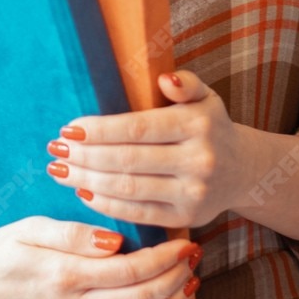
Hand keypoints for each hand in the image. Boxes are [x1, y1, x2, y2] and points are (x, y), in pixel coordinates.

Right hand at [0, 218, 200, 298]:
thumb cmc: (1, 250)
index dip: (165, 259)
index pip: (131, 271)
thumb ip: (74, 234)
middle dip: (176, 279)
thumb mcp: (31, 229)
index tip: (184, 242)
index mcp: (65, 277)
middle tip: (195, 257)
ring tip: (190, 283)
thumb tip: (117, 242)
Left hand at [45, 69, 252, 229]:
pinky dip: (106, 204)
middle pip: (128, 160)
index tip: (68, 129)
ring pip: (129, 189)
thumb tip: (165, 79)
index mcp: (197, 124)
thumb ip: (186, 83)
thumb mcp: (205, 97)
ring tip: (60, 171)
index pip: (138, 128)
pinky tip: (83, 191)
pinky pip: (138, 213)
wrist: (243, 171)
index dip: (99, 130)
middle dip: (85, 156)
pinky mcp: (186, 219)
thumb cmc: (210, 127)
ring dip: (87, 180)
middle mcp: (198, 160)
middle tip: (55, 150)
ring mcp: (193, 193)